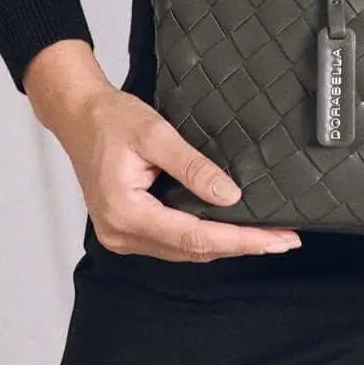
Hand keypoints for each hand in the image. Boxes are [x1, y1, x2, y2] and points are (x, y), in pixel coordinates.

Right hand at [52, 81, 301, 261]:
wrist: (78, 115)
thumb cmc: (110, 119)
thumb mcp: (156, 134)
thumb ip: (193, 167)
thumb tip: (230, 196)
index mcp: (126, 213)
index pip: (194, 236)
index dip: (239, 239)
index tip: (275, 238)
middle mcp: (122, 234)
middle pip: (193, 249)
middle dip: (241, 245)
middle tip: (285, 239)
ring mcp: (123, 235)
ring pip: (185, 249)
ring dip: (226, 243)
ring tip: (268, 236)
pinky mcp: (129, 228)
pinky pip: (173, 240)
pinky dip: (204, 236)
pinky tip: (231, 229)